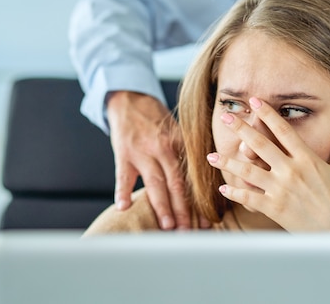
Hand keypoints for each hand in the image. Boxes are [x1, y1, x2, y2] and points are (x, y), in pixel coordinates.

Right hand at [107, 91, 207, 229]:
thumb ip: (187, 154)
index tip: (207, 221)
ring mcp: (142, 152)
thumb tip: (203, 182)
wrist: (130, 98)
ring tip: (169, 226)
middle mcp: (163, 149)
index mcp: (180, 144)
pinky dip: (122, 191)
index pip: (192, 178)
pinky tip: (123, 208)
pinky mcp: (123, 153)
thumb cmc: (156, 119)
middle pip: (176, 184)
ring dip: (162, 206)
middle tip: (189, 231)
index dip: (200, 201)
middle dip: (184, 210)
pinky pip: (122, 176)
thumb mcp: (178, 131)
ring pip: (155, 183)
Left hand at [207, 97, 329, 231]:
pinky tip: (223, 187)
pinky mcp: (275, 209)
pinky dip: (235, 193)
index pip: (284, 130)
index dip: (268, 114)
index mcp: (308, 159)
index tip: (254, 101)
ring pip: (248, 172)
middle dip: (241, 129)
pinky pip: (250, 198)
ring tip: (210, 155)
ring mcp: (282, 190)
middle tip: (225, 117)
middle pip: (260, 145)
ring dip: (228, 162)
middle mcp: (292, 171)